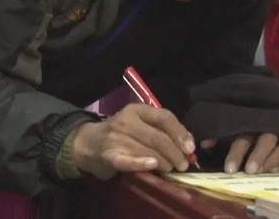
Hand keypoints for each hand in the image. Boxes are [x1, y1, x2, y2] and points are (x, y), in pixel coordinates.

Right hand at [71, 103, 194, 179]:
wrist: (87, 143)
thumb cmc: (121, 134)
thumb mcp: (140, 124)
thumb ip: (163, 130)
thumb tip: (189, 144)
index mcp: (137, 109)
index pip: (164, 117)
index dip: (180, 133)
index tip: (190, 148)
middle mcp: (126, 120)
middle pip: (158, 137)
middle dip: (174, 152)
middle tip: (183, 165)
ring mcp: (116, 137)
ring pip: (146, 150)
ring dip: (163, 162)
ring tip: (170, 169)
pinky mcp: (108, 155)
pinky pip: (127, 160)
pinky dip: (140, 163)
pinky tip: (152, 166)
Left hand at [201, 133, 278, 173]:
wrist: (271, 126)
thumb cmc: (245, 135)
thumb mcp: (230, 134)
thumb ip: (217, 137)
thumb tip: (203, 143)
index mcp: (250, 126)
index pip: (244, 138)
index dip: (237, 153)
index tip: (229, 169)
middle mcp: (268, 130)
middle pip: (265, 140)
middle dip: (257, 155)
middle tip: (249, 171)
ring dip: (271, 160)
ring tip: (262, 173)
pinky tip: (276, 172)